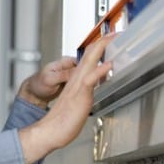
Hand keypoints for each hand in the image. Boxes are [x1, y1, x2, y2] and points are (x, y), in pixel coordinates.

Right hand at [18, 33, 114, 163]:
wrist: (49, 132)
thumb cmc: (62, 122)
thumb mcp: (77, 104)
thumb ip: (84, 94)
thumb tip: (92, 91)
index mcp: (76, 82)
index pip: (88, 60)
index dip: (99, 48)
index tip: (109, 39)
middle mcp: (76, 81)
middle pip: (89, 56)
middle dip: (102, 42)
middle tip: (113, 31)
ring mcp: (77, 87)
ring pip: (89, 62)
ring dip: (101, 48)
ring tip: (111, 37)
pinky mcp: (80, 96)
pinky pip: (91, 80)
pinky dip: (100, 70)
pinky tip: (109, 64)